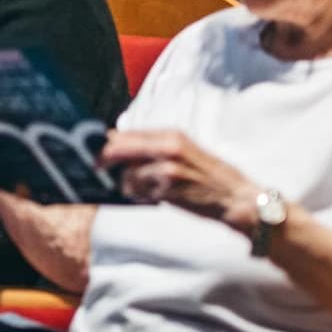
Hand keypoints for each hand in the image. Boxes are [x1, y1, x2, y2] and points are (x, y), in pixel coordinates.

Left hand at [99, 129, 259, 228]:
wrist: (237, 198)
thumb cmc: (211, 177)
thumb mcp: (186, 152)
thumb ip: (157, 149)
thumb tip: (121, 150)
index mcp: (172, 134)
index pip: (129, 133)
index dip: (107, 142)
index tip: (94, 150)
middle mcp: (168, 146)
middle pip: (120, 147)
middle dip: (104, 158)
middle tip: (96, 169)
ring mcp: (168, 167)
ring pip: (128, 174)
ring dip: (128, 185)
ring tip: (144, 191)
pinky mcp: (169, 188)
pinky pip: (140, 191)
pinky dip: (140, 196)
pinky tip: (154, 198)